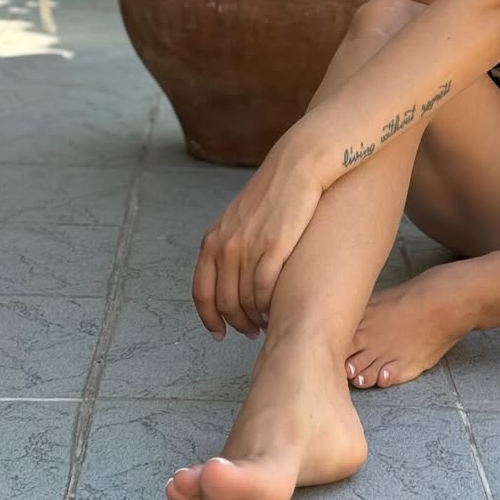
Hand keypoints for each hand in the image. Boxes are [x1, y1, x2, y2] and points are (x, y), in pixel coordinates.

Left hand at [192, 135, 322, 338]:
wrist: (298, 166)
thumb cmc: (274, 192)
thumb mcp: (240, 218)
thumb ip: (232, 245)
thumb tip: (234, 275)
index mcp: (214, 239)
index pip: (201, 292)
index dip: (209, 318)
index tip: (218, 333)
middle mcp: (225, 246)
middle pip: (224, 302)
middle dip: (237, 323)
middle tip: (251, 331)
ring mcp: (248, 248)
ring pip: (245, 301)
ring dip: (255, 317)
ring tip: (267, 322)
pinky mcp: (274, 248)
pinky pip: (265, 290)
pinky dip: (270, 306)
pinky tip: (278, 308)